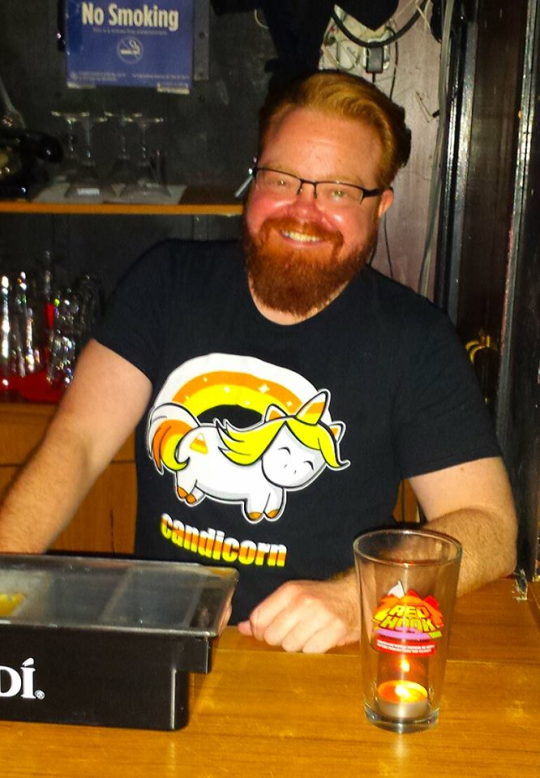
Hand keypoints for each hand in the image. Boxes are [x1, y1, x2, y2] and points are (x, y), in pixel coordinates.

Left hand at [237, 574, 359, 653]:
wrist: (354, 596)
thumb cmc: (320, 597)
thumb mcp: (292, 596)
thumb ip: (267, 611)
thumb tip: (242, 627)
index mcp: (290, 590)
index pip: (258, 618)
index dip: (259, 630)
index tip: (268, 630)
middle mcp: (304, 602)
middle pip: (272, 636)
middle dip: (278, 638)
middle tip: (291, 631)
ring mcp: (320, 617)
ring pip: (290, 646)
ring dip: (296, 644)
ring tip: (307, 633)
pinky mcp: (334, 631)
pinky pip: (310, 652)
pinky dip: (312, 649)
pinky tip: (318, 638)